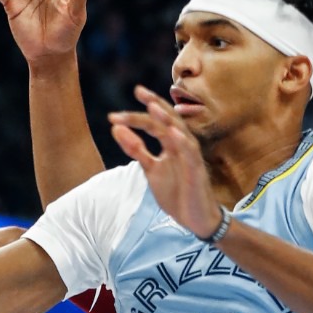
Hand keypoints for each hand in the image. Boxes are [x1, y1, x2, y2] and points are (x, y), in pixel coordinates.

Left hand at [109, 86, 221, 240]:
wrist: (195, 219)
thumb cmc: (176, 193)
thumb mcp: (150, 169)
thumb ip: (135, 149)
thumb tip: (115, 128)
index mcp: (170, 143)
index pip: (154, 122)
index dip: (138, 114)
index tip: (117, 112)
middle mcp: (181, 144)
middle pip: (166, 120)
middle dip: (152, 107)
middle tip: (136, 93)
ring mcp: (190, 155)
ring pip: (180, 131)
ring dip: (167, 118)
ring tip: (153, 106)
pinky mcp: (197, 170)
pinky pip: (191, 153)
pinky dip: (182, 141)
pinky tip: (173, 132)